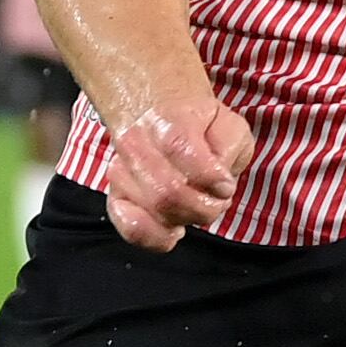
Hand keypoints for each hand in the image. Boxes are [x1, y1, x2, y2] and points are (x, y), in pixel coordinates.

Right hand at [98, 91, 250, 250]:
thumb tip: (220, 178)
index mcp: (165, 122)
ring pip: (155, 211)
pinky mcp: (116, 196)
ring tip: (196, 205)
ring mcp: (121, 171)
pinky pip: (130, 227)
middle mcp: (136, 145)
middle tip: (215, 199)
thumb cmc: (190, 120)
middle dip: (204, 206)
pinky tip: (173, 230)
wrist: (148, 109)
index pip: (185, 158)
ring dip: (186, 217)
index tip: (225, 184)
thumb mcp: (225, 121)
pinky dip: (156, 237)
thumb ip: (230, 146)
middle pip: (170, 193)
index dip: (213, 179)